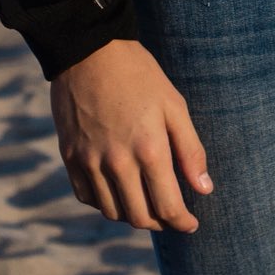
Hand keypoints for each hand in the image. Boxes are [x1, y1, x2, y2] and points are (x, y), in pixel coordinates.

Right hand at [50, 39, 211, 232]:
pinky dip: (105, 203)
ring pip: (113, 212)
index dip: (183, 222)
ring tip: (147, 204)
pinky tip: (118, 191)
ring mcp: (89, 162)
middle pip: (140, 217)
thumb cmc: (139, 74)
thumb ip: (190, 150)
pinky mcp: (69, 157)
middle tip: (171, 216)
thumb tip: (204, 189)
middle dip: (161, 223)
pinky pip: (87, 197)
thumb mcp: (174, 105)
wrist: (88, 50)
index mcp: (148, 150)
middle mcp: (117, 163)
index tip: (191, 225)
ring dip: (133, 216)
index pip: (168, 207)